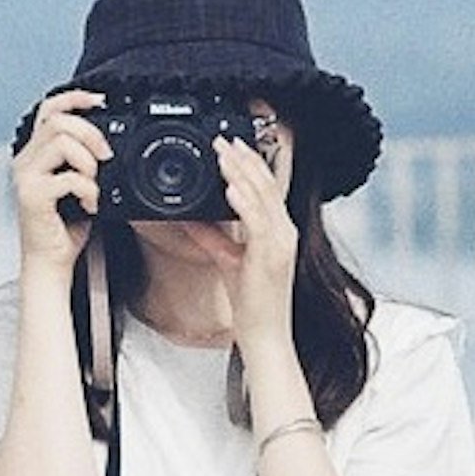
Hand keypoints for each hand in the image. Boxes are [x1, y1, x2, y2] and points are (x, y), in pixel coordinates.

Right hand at [11, 89, 105, 275]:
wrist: (50, 264)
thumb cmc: (66, 227)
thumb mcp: (80, 185)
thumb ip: (86, 160)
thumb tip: (110, 143)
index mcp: (36, 153)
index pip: (49, 109)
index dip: (75, 97)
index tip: (102, 100)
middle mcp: (25, 160)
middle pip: (58, 120)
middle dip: (91, 133)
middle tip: (107, 158)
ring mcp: (25, 177)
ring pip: (61, 141)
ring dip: (89, 161)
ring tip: (96, 184)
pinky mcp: (32, 197)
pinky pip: (68, 177)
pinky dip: (89, 190)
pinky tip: (92, 205)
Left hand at [211, 117, 298, 326]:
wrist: (266, 335)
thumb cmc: (253, 304)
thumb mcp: (228, 262)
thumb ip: (212, 238)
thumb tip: (191, 220)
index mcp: (278, 232)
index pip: (266, 188)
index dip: (250, 164)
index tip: (231, 147)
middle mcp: (284, 233)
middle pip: (266, 185)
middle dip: (243, 159)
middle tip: (223, 140)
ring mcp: (280, 244)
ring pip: (262, 197)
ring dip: (241, 172)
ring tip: (223, 153)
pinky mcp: (270, 256)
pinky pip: (257, 221)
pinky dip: (243, 201)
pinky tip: (229, 186)